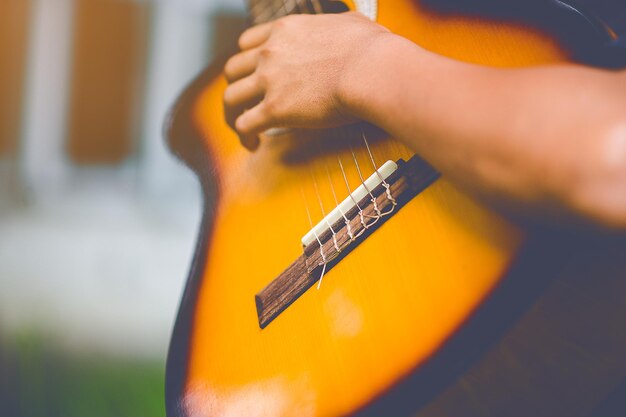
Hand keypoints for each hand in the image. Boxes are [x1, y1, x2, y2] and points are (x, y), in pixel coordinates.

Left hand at [223, 12, 391, 149]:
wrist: (370, 69)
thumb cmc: (369, 49)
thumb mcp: (349, 23)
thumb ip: (338, 25)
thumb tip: (347, 28)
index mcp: (285, 31)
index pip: (247, 42)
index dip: (247, 61)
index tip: (252, 74)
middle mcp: (270, 53)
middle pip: (232, 70)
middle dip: (236, 88)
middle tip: (246, 103)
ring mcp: (269, 80)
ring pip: (231, 98)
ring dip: (233, 115)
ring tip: (243, 130)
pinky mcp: (275, 109)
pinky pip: (244, 124)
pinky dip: (244, 136)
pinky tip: (253, 145)